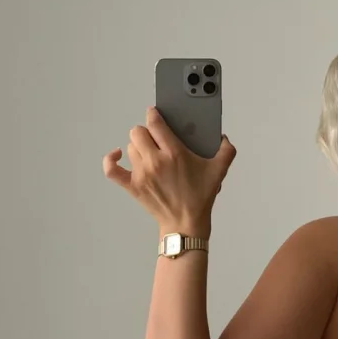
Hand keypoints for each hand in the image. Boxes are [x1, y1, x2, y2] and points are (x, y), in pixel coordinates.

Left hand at [103, 107, 235, 234]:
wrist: (185, 223)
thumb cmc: (200, 198)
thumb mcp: (219, 172)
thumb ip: (226, 151)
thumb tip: (223, 138)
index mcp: (174, 154)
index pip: (155, 123)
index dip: (154, 115)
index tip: (156, 114)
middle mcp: (155, 161)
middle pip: (138, 132)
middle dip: (146, 132)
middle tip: (156, 139)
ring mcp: (141, 174)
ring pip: (130, 147)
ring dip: (138, 146)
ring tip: (149, 153)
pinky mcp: (132, 186)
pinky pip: (111, 169)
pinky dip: (111, 160)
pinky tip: (116, 155)